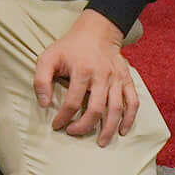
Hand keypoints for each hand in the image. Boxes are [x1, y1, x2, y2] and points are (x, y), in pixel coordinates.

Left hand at [33, 9, 142, 145]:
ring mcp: (116, 78)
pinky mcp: (126, 80)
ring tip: (101, 142)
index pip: (72, 101)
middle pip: (96, 108)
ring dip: (110, 128)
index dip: (63, 117)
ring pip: (116, 108)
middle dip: (84, 126)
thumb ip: (41, 80)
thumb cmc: (69, 47)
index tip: (57, 125)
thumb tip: (44, 104)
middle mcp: (102, 76)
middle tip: (73, 133)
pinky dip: (130, 118)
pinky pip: (133, 101)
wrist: (96, 32)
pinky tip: (123, 131)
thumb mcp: (48, 57)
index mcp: (82, 70)